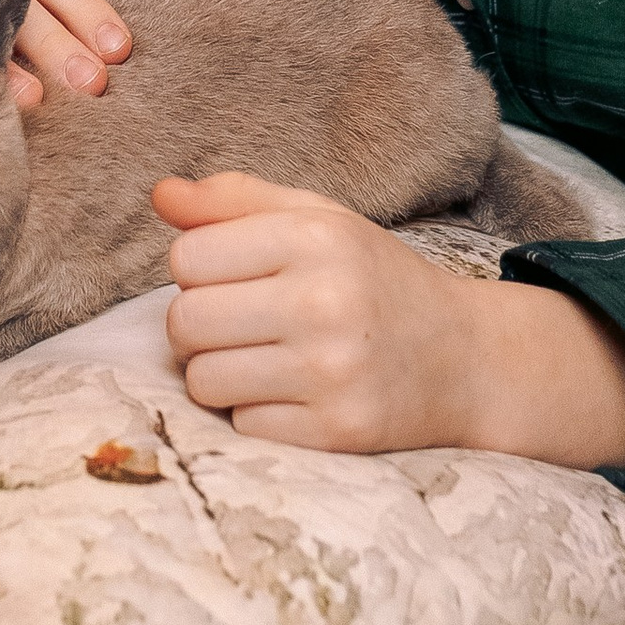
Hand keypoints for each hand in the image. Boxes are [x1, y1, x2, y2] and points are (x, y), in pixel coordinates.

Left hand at [156, 171, 624, 466]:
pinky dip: (256, 413)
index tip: (235, 278)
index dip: (199, 271)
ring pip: (204, 380)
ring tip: (264, 360)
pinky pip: (243, 426)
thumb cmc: (374, 279)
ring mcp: (332, 371)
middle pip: (185, 323)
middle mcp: (325, 301)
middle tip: (241, 324)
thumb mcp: (318, 220)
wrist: (463, 358)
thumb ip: (235, 201)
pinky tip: (294, 394)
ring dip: (220, 374)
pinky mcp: (337, 430)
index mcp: (317, 237)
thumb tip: (160, 194)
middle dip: (199, 327)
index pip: (186, 258)